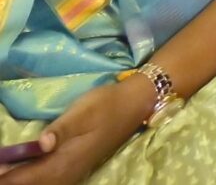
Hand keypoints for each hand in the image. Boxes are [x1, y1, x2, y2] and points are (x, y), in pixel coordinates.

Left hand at [0, 74, 149, 181]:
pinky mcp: (73, 167)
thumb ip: (61, 129)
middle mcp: (67, 173)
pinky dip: (32, 178)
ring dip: (20, 179)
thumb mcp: (83, 111)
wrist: (135, 104)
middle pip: (30, 184)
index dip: (6, 176)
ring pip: (39, 184)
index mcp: (66, 161)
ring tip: (6, 169)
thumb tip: (41, 144)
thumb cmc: (106, 104)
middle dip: (10, 178)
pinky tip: (24, 169)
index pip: (26, 177)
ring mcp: (71, 172)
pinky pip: (47, 180)